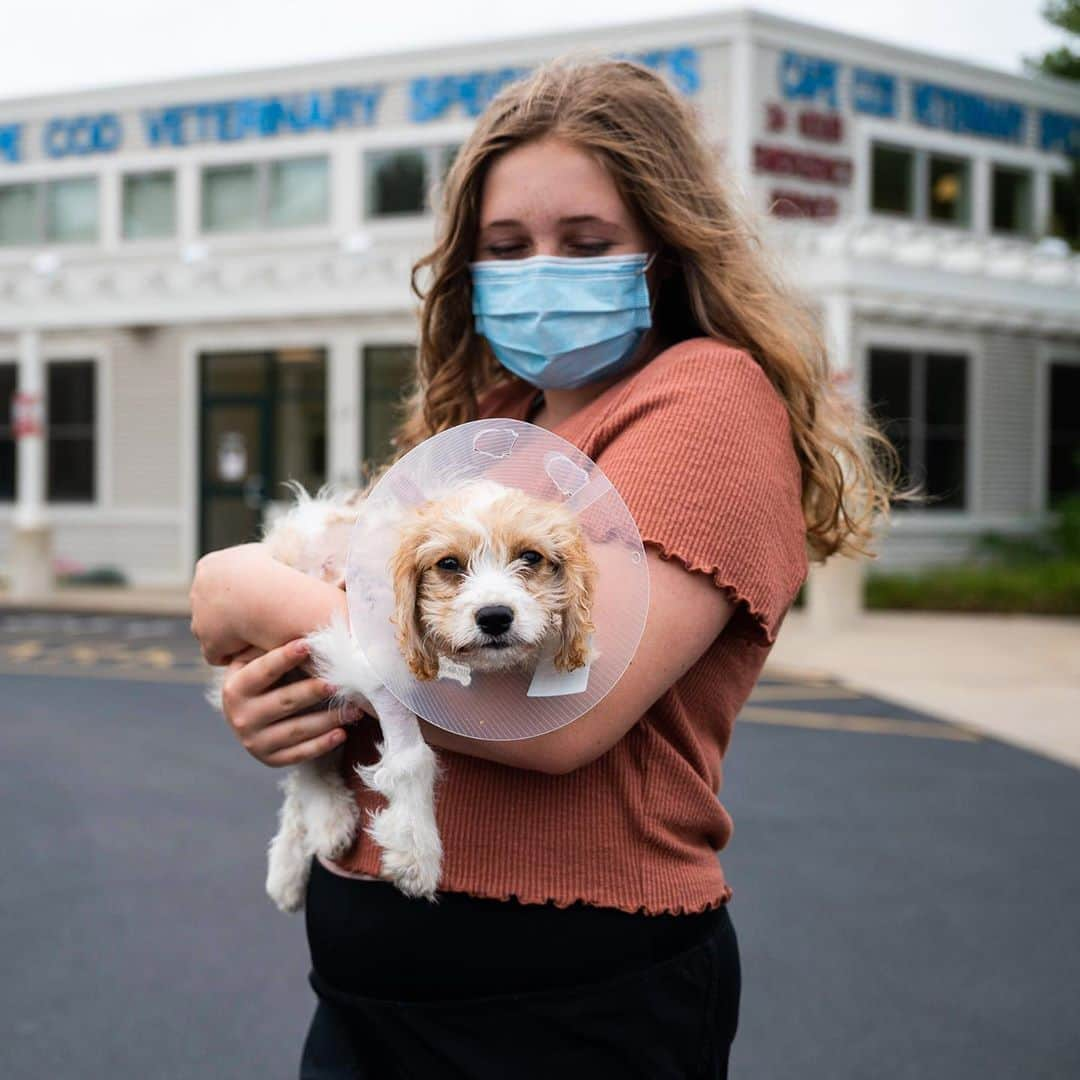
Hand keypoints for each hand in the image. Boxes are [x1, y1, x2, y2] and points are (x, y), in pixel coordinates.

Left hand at [190, 544, 270, 664]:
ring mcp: (199, 618)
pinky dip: (233, 653)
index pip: (218, 582)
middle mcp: (198, 590)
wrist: (267, 595)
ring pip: (211, 631)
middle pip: (211, 606)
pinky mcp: (208, 641)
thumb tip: (270, 557)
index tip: (256, 598)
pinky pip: (217, 653)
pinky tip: (253, 648)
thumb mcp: (268, 553)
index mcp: (209, 566)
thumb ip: (261, 558)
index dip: (237, 592)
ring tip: (258, 634)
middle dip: (229, 613)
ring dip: (230, 635)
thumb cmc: (275, 572)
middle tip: (257, 618)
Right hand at [219, 639, 361, 766]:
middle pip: (284, 702)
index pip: (262, 671)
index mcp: (235, 688)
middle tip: (339, 682)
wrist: (248, 716)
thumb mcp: (257, 661)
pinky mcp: (271, 760)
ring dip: (328, 719)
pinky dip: (322, 744)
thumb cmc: (263, 679)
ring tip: (355, 709)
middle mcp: (239, 717)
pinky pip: (300, 753)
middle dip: (314, 691)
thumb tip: (310, 631)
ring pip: (296, 730)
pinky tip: (342, 733)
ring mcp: (254, 742)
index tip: (308, 644)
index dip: (284, 657)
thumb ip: (274, 648)